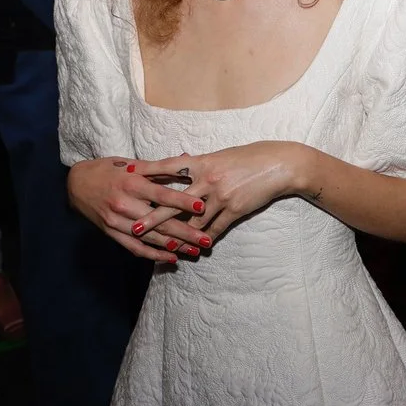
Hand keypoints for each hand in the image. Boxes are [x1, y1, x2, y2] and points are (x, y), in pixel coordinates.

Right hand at [67, 156, 214, 263]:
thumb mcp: (131, 163)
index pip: (161, 194)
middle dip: (185, 232)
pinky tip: (172, 258)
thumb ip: (160, 167)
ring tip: (195, 251)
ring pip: (150, 238)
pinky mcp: (112, 233)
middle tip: (207, 239)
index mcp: (131, 183)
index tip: (202, 207)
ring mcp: (117, 221)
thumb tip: (188, 160)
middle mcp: (124, 204)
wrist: (75, 184)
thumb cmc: (107, 170)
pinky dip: (154, 254)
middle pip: (159, 221)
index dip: (182, 201)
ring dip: (175, 246)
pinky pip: (135, 248)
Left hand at [130, 142, 307, 244]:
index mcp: (202, 162)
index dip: (147, 170)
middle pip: (173, 201)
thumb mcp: (221, 155)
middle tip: (133, 227)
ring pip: (193, 221)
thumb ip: (200, 162)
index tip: (127, 174)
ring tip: (161, 247)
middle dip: (153, 216)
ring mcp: (221, 197)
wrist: (278, 164)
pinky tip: (195, 250)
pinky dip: (205, 240)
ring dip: (177, 236)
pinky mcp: (235, 210)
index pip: (168, 167)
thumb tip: (182, 161)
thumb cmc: (249, 155)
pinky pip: (216, 229)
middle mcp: (207, 180)